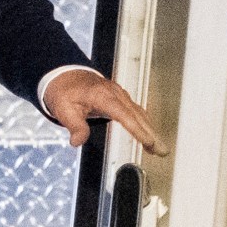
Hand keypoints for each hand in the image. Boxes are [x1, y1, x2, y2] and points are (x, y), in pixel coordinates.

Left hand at [44, 67, 166, 154]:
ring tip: (160, 148)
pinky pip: (136, 111)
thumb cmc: (64, 92)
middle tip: (162, 151)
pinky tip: (149, 135)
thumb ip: (74, 126)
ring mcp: (119, 95)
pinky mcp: (120, 98)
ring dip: (151, 131)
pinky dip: (145, 124)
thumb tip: (77, 141)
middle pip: (138, 116)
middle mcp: (115, 94)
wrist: (64, 76)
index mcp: (102, 96)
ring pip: (140, 114)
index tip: (148, 142)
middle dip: (151, 134)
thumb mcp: (63, 109)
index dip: (138, 130)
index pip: (125, 115)